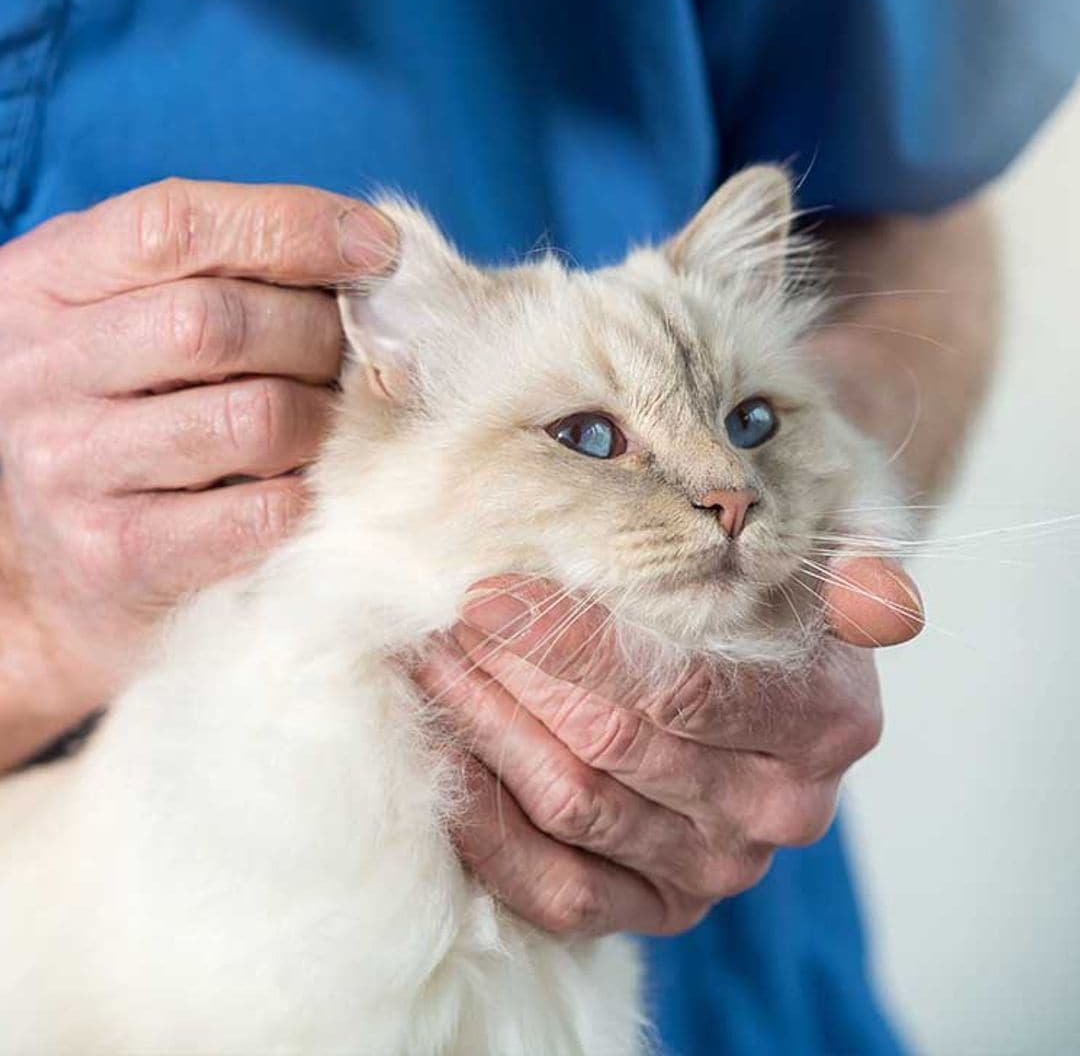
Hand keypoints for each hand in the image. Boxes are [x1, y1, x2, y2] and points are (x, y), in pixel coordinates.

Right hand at [0, 178, 396, 765]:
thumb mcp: (123, 320)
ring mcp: (70, 467)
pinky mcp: (116, 553)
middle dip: (320, 334)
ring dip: (323, 419)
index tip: (378, 246)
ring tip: (329, 424)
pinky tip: (303, 486)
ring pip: (255, 417)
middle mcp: (41, 370)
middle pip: (220, 322)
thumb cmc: (112, 417)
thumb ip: (213, 275)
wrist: (42, 563)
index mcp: (41, 284)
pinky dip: (306, 494)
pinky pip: (258, 512)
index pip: (175, 225)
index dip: (293, 225)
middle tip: (355, 358)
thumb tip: (366, 256)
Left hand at [417, 557, 922, 935]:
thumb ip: (854, 576)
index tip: (487, 591)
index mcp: (826, 721)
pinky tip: (447, 761)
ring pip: (575, 808)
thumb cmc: (771, 608)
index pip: (678, 685)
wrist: (768, 683)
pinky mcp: (661, 909)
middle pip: (613, 743)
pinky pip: (559, 892)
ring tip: (431, 664)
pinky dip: (490, 829)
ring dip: (487, 731)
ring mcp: (717, 870)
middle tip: (442, 618)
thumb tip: (881, 600)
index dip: (571, 640)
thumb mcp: (822, 570)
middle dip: (511, 674)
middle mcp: (780, 808)